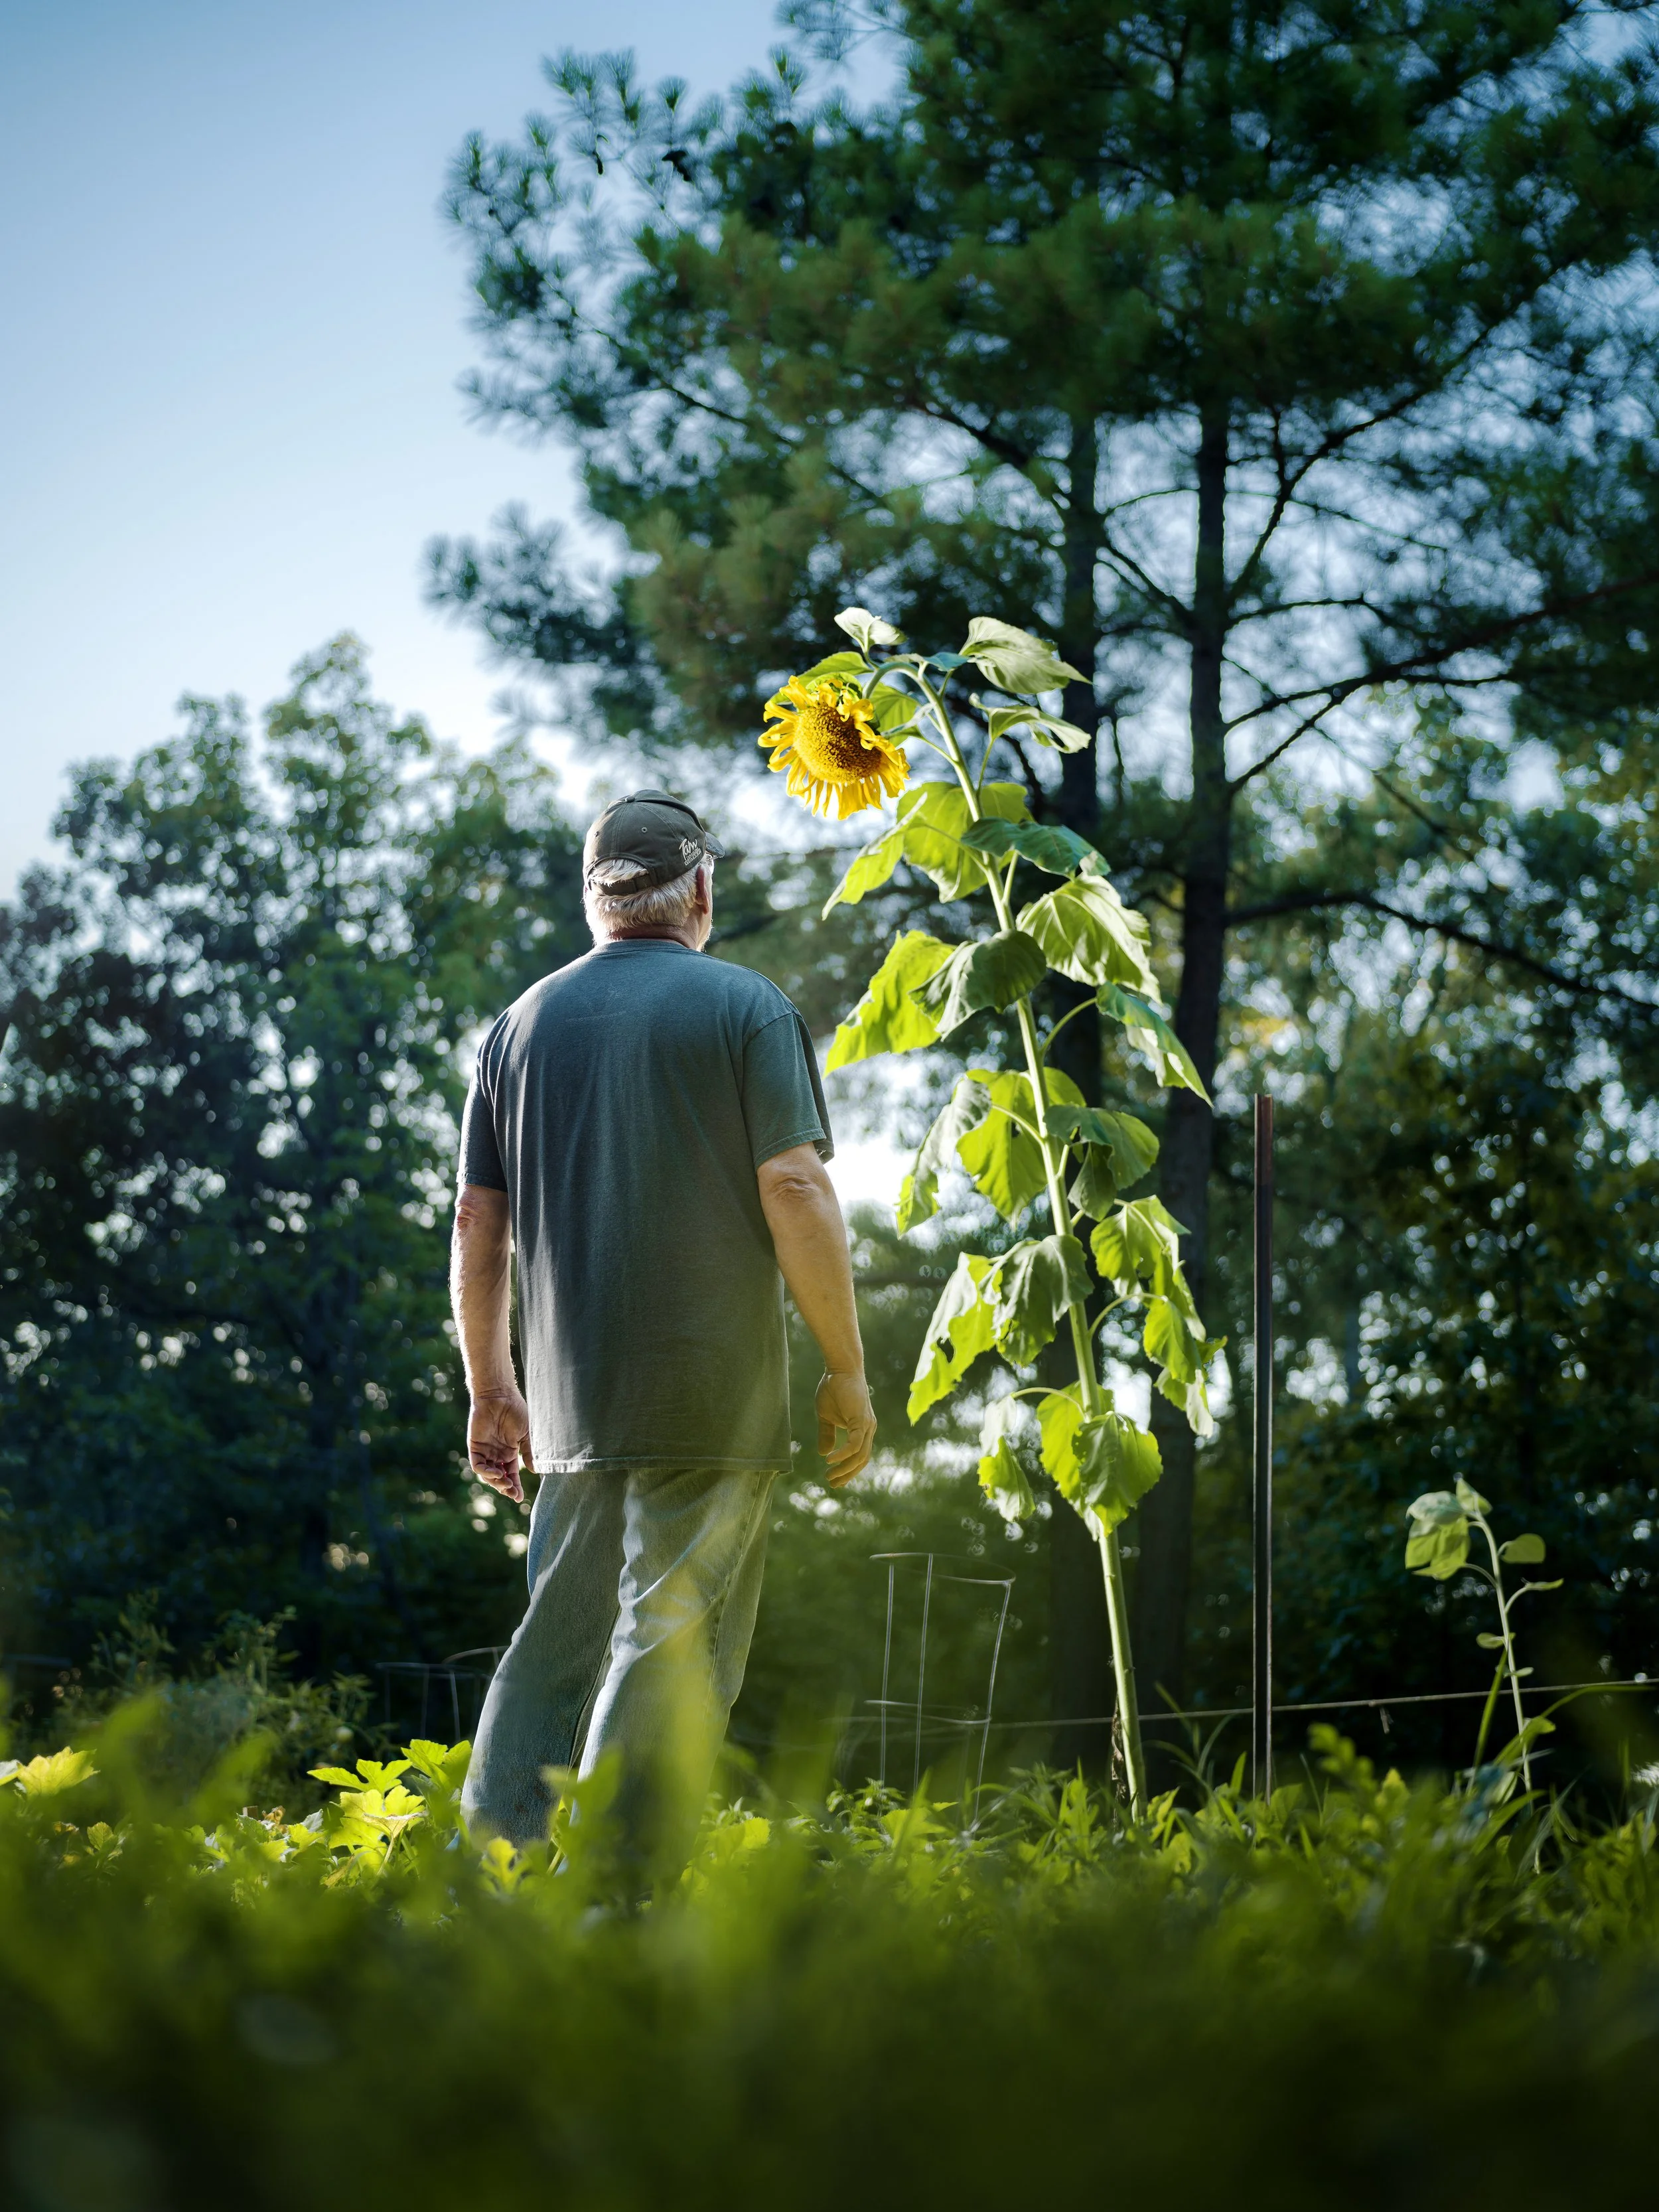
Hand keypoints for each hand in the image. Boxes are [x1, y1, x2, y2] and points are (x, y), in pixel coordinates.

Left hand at [468, 1386, 532, 1504]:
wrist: (500, 1395)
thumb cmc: (516, 1411)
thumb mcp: (527, 1434)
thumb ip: (529, 1452)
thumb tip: (534, 1471)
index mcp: (509, 1452)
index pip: (511, 1474)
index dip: (515, 1487)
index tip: (519, 1498)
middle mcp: (496, 1453)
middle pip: (499, 1478)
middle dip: (505, 1488)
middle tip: (512, 1493)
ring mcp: (485, 1450)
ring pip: (488, 1474)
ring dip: (496, 1482)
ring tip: (506, 1483)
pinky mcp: (475, 1446)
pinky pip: (478, 1465)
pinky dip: (486, 1472)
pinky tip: (496, 1473)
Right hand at [816, 1371, 875, 1487]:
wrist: (838, 1368)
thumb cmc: (833, 1388)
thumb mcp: (826, 1417)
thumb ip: (827, 1434)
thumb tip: (823, 1453)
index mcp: (862, 1429)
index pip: (859, 1456)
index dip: (848, 1470)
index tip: (834, 1480)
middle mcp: (868, 1429)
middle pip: (862, 1460)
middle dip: (847, 1474)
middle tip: (832, 1484)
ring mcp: (867, 1425)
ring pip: (860, 1455)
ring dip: (845, 1468)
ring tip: (829, 1475)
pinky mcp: (861, 1419)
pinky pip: (855, 1444)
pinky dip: (843, 1454)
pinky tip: (830, 1460)